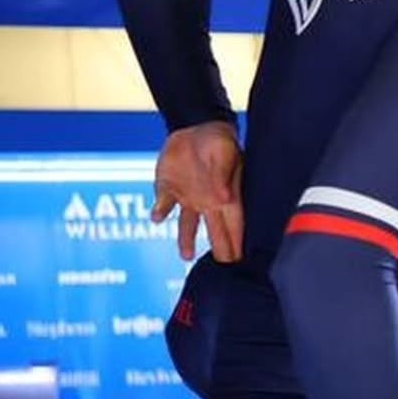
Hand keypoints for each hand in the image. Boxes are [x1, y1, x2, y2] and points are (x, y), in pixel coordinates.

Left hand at [153, 120, 244, 262]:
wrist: (195, 125)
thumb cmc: (218, 140)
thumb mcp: (224, 154)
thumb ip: (221, 176)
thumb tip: (222, 199)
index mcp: (227, 197)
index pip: (235, 226)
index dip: (238, 244)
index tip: (240, 263)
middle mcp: (209, 203)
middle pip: (216, 232)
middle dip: (220, 251)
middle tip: (224, 273)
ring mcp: (189, 198)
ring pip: (188, 225)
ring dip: (186, 240)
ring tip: (186, 256)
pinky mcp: (169, 188)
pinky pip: (164, 204)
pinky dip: (160, 210)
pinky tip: (156, 218)